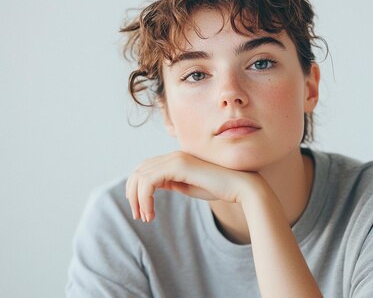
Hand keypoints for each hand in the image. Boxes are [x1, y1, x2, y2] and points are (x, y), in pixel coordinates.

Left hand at [125, 151, 260, 221]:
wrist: (239, 186)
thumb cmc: (218, 188)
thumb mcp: (188, 186)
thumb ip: (172, 183)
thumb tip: (155, 187)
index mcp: (176, 159)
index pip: (146, 169)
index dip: (137, 189)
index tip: (141, 210)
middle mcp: (173, 155)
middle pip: (138, 170)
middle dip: (132, 194)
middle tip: (137, 215)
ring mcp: (175, 158)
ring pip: (141, 176)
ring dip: (138, 199)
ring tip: (144, 217)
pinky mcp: (178, 165)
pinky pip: (149, 182)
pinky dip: (145, 199)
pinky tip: (151, 213)